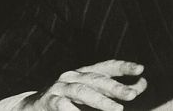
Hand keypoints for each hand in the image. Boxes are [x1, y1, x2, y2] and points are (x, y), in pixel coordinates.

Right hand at [17, 59, 146, 110]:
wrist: (30, 107)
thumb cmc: (65, 101)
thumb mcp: (90, 94)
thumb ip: (113, 90)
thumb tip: (142, 84)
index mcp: (83, 73)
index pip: (105, 66)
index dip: (123, 66)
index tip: (141, 69)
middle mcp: (72, 77)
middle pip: (96, 79)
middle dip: (115, 86)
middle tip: (133, 94)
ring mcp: (59, 88)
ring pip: (82, 91)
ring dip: (101, 101)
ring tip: (118, 110)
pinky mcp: (48, 101)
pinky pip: (62, 105)